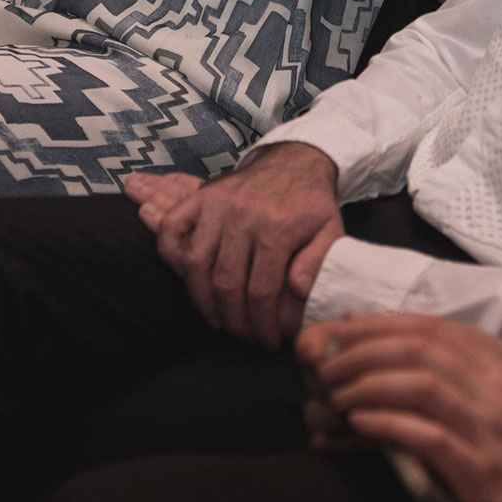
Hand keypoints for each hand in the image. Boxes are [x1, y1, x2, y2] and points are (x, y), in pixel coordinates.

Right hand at [139, 141, 342, 348]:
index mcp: (277, 228)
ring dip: (203, 301)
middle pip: (226, 284)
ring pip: (196, 264)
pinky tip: (188, 280)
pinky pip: (173, 230)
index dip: (262, 324)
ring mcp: (217, 205)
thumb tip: (297, 290)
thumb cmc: (312, 203)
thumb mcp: (331, 230)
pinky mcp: (200, 197)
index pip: (261, 291)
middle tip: (244, 335)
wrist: (295, 160)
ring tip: (218, 319)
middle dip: (235, 321)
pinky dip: (170, 256)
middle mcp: (242, 216)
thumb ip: (319, 262)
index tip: (267, 341)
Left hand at [299, 316, 501, 501]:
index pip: (433, 329)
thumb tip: (403, 370)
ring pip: (420, 384)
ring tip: (335, 395)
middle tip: (325, 365)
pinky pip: (428, 436)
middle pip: (420, 348)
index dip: (380, 324)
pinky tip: (360, 425)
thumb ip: (463, 388)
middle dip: (364, 350)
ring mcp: (491, 429)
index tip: (340, 330)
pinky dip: (387, 425)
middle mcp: (496, 391)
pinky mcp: (483, 470)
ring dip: (367, 385)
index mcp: (499, 373)